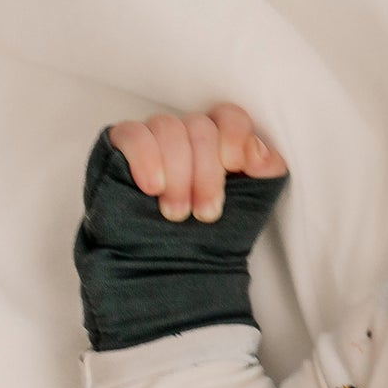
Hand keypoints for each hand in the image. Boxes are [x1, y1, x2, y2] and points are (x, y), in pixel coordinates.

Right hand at [106, 102, 288, 221]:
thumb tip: (260, 155)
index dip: (235, 136)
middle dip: (206, 174)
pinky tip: (152, 187)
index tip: (235, 166)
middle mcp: (186, 135)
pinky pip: (133, 135)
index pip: (229, 117)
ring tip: (175, 213)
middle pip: (200, 128)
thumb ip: (267, 173)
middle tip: (204, 213)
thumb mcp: (250, 205)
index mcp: (219, 142)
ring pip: (168, 128)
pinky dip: (146, 159)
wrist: (165, 270)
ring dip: (178, 173)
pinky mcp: (121, 147)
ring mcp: (153, 138)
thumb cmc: (206, 237)